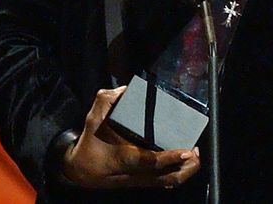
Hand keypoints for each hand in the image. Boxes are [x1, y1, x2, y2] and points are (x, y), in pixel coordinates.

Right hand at [62, 86, 200, 188]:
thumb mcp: (93, 119)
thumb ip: (107, 100)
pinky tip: (184, 164)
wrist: (78, 172)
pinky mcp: (140, 183)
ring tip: (194, 156)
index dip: (170, 158)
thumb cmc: (89, 143)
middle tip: (195, 152)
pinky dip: (176, 175)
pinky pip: (162, 183)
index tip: (187, 151)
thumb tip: (127, 89)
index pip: (150, 161)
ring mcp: (138, 180)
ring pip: (167, 183)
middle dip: (185, 168)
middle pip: (165, 177)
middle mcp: (134, 173)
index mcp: (123, 158)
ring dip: (184, 172)